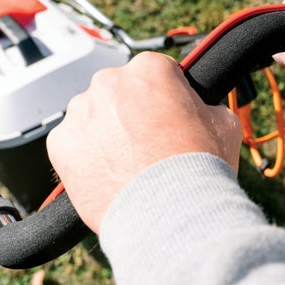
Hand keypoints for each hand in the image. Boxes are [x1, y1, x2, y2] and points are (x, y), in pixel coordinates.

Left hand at [46, 52, 241, 232]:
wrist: (170, 214)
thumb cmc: (199, 169)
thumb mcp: (224, 126)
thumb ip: (208, 106)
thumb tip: (203, 108)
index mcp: (150, 69)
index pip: (155, 73)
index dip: (166, 98)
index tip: (169, 118)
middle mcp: (110, 82)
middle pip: (120, 92)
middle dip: (132, 113)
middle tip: (149, 144)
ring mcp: (81, 112)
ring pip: (94, 116)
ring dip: (107, 133)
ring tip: (129, 165)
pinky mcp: (60, 143)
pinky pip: (73, 144)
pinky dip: (86, 157)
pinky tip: (108, 175)